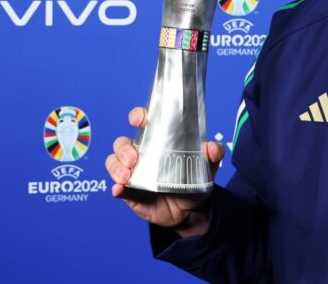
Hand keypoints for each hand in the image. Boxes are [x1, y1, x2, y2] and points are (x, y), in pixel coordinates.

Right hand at [105, 106, 225, 236]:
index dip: (138, 116)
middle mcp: (142, 154)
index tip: (138, 119)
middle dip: (123, 149)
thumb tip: (211, 147)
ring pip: (114, 162)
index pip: (144, 123)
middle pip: (122, 143)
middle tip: (134, 159)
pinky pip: (117, 188)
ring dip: (116, 167)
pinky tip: (119, 189)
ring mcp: (134, 173)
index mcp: (159, 142)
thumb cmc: (195, 182)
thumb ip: (213, 155)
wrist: (191, 211)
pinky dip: (116, 188)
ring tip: (127, 176)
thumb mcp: (208, 166)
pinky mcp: (130, 193)